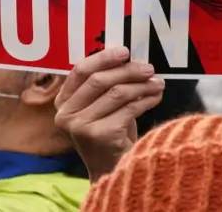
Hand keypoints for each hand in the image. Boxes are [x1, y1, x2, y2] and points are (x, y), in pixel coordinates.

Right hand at [54, 47, 164, 181]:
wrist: (111, 171)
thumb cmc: (110, 132)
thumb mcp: (102, 106)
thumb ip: (107, 84)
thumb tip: (130, 59)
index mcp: (62, 102)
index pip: (80, 71)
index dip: (103, 58)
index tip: (125, 52)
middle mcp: (66, 115)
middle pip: (100, 80)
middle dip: (128, 71)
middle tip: (149, 68)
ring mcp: (80, 126)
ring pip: (117, 93)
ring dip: (142, 86)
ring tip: (158, 83)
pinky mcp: (100, 135)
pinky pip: (129, 109)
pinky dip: (147, 100)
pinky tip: (156, 98)